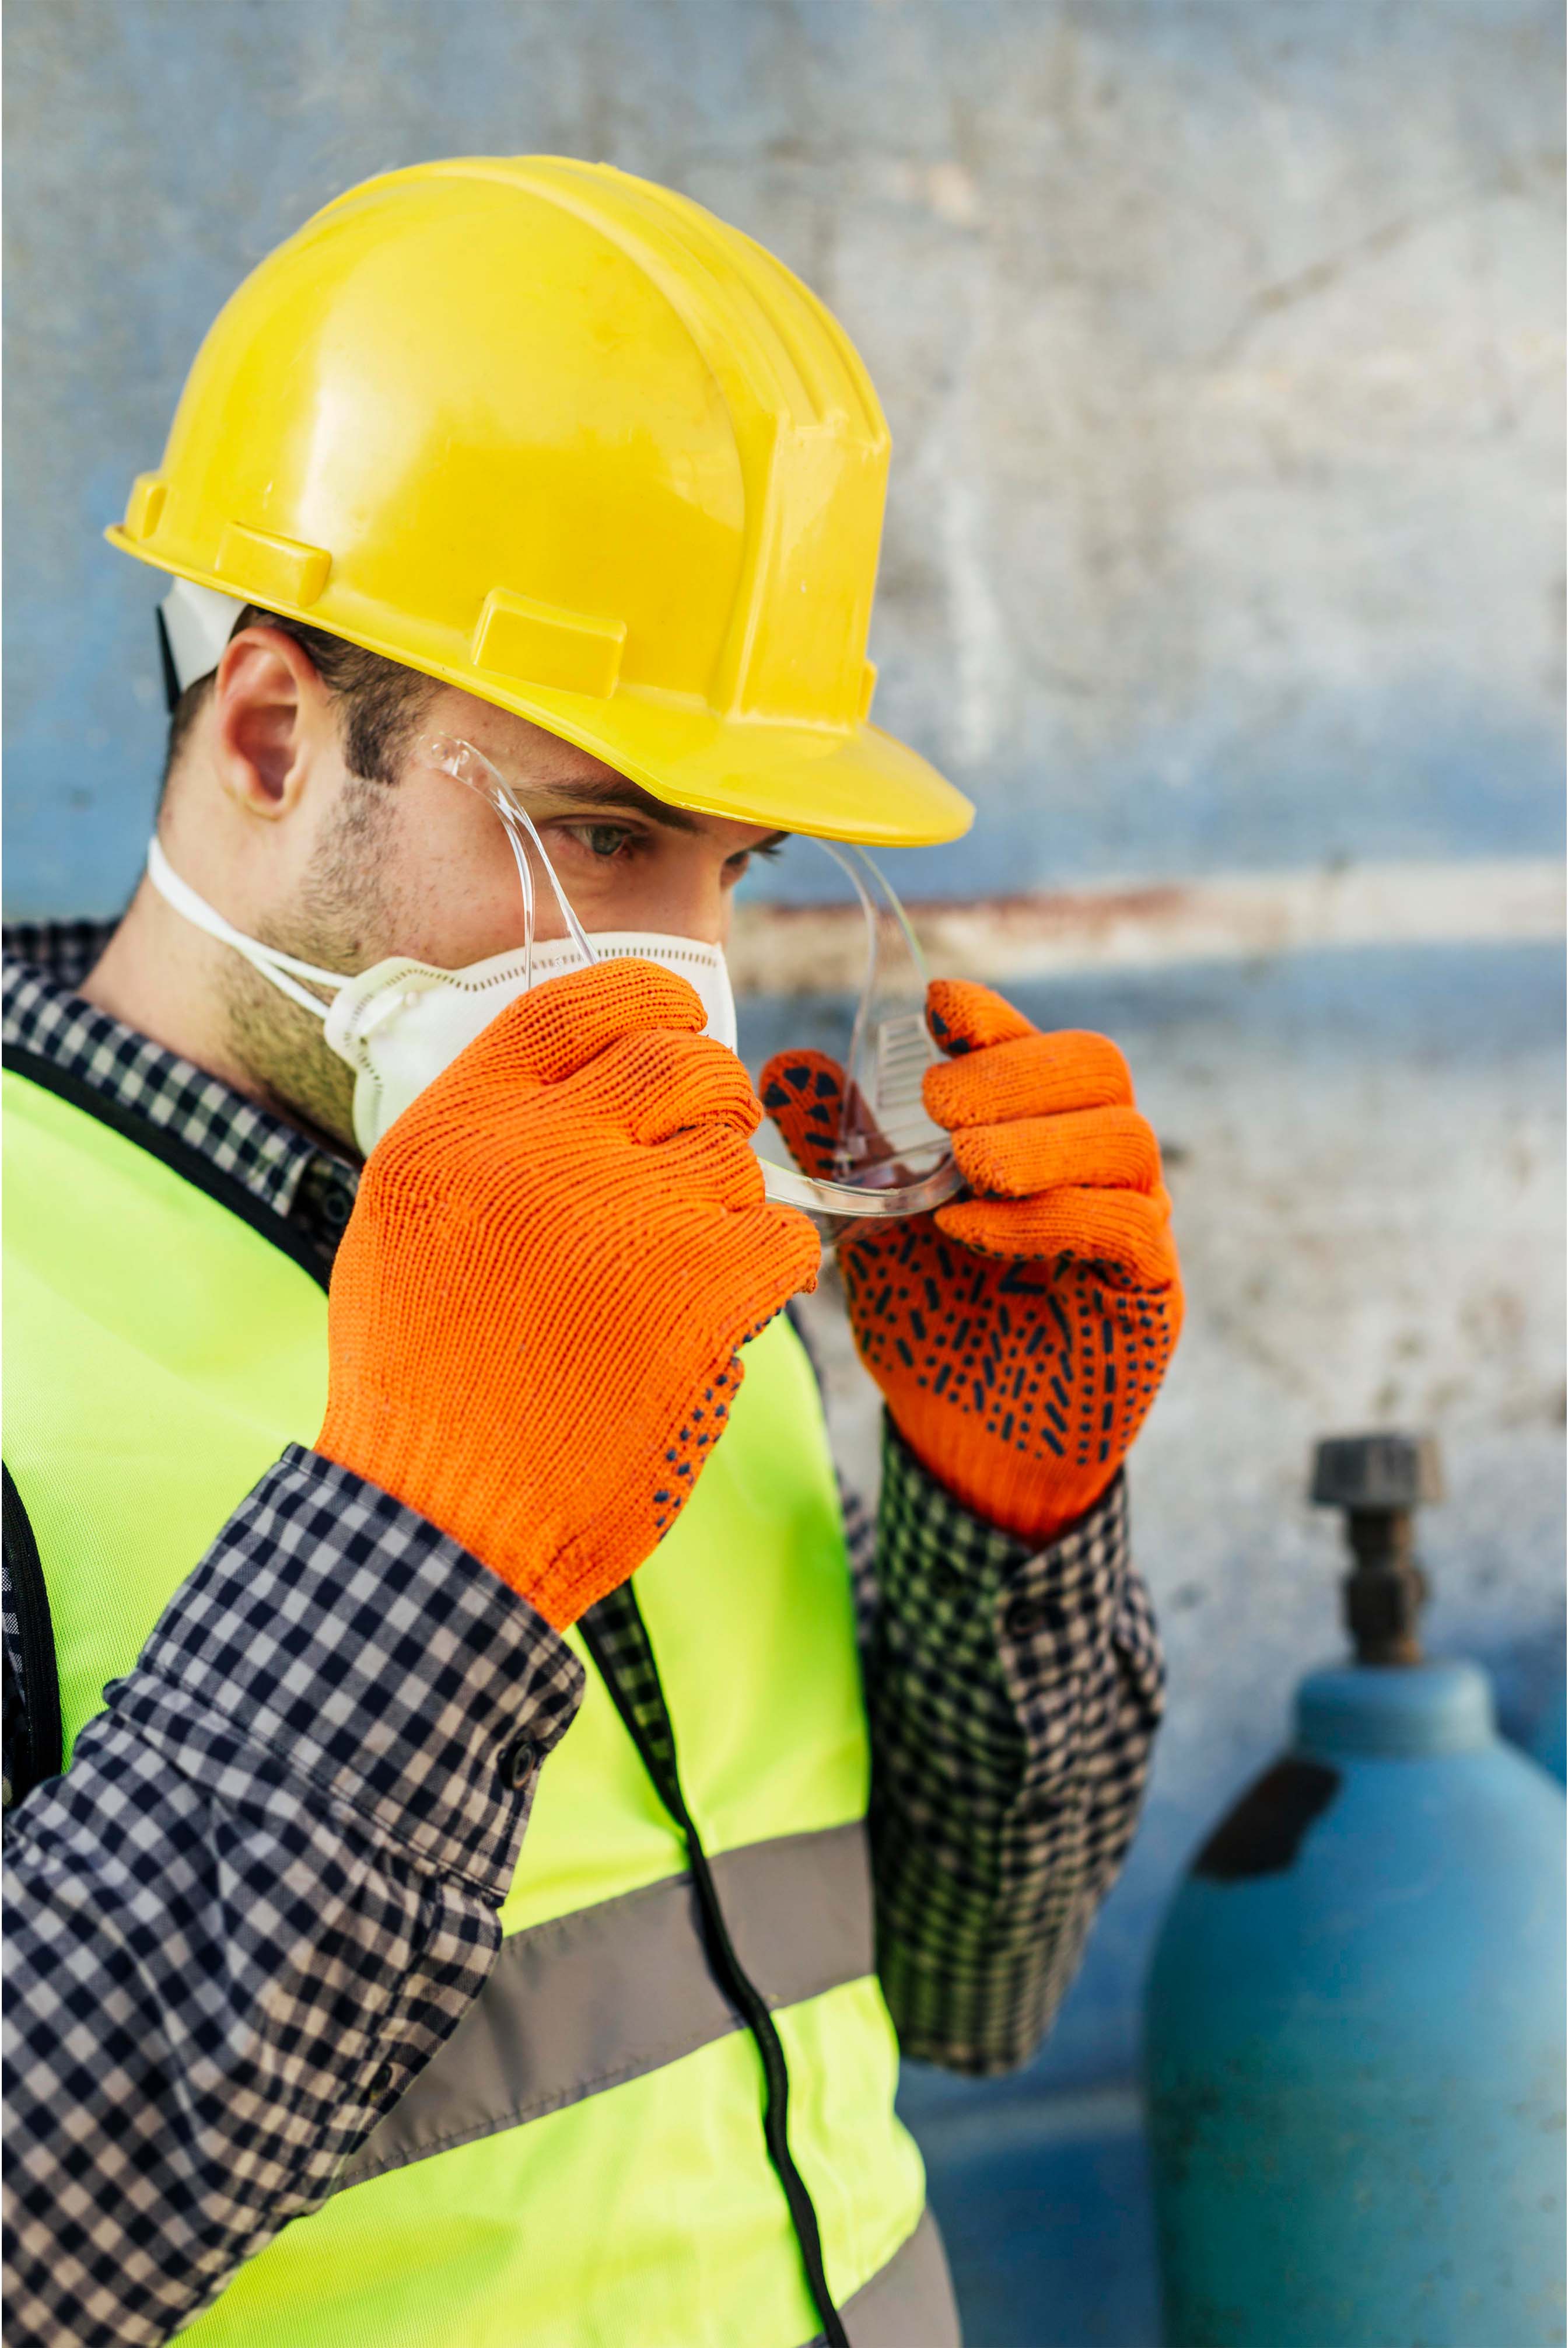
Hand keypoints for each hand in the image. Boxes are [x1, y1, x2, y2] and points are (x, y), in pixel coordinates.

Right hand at [318, 962, 819, 1627]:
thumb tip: (597, 1076)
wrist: (444, 1522)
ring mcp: (625, 1218)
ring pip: (736, 1158)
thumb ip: (492, 1137)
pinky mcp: (700, 1291)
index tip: (679, 1017)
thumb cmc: (426, 1386)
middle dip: (711, 1097)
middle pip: (681, 1061)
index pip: (576, 1001)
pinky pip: (785, 1236)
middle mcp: (539, 1153)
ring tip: (668, 1277)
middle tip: (703, 1150)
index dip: (648, 996)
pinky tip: (719, 1312)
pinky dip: (769, 1270)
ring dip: (723, 1207)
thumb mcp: (410, 1226)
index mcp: (457, 1129)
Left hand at [760, 980, 1180, 1541]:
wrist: (968, 1447)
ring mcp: (1134, 1224)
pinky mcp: (1150, 1291)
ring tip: (961, 1165)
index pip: (1033, 1045)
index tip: (936, 1004)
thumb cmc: (932, 1330)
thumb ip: (842, 1152)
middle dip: (1016, 1070)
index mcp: (1037, 1134)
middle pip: (1098, 1068)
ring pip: (1125, 1138)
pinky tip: (969, 1229)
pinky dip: (1045, 1216)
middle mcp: (1097, 1165)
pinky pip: (1125, 1224)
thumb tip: (787, 1067)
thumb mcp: (871, 1232)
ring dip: (1036, 1139)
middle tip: (939, 1102)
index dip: (991, 1016)